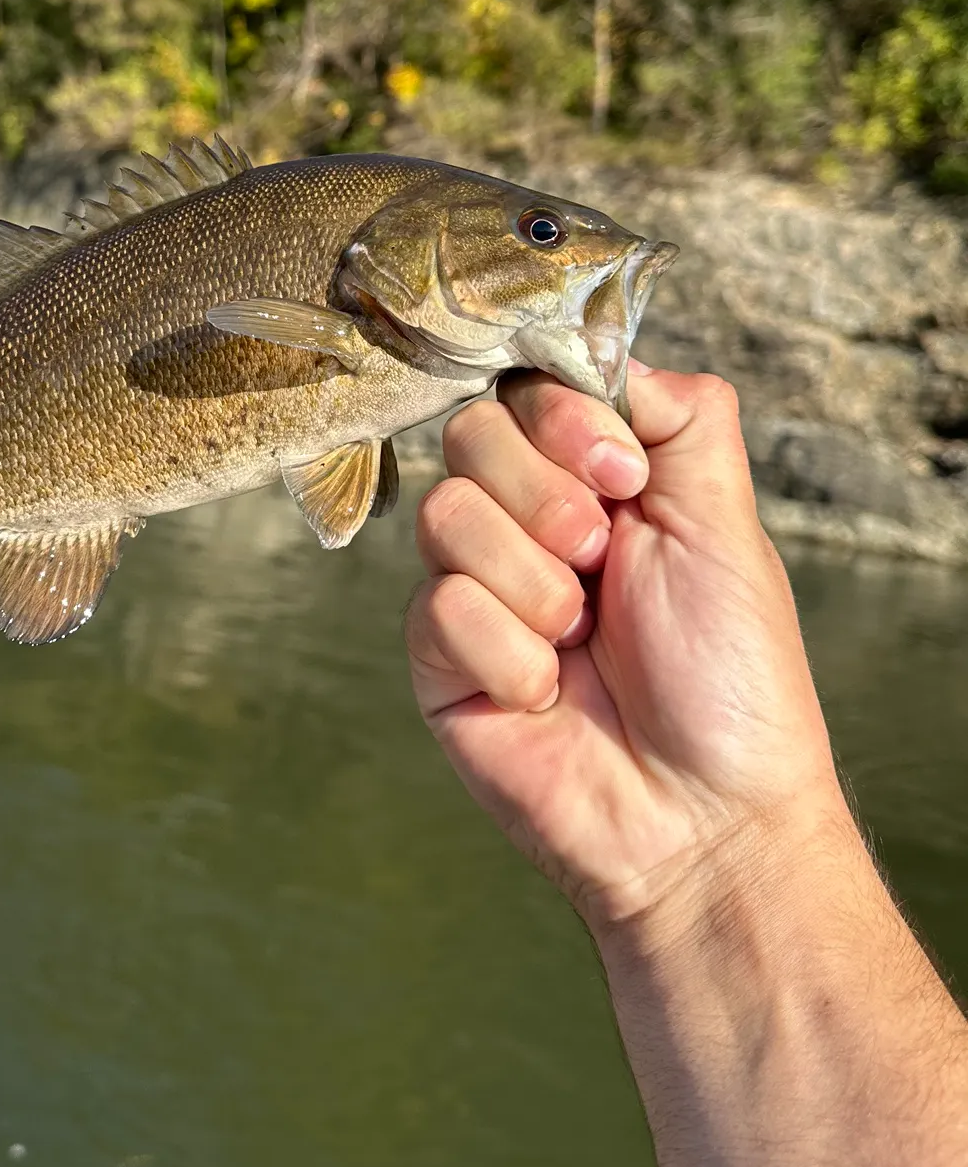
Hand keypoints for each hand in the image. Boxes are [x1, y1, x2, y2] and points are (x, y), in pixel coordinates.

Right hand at [406, 364, 844, 926]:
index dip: (563, 421)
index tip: (624, 479)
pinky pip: (437, 609)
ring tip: (578, 640)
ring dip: (532, 583)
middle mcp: (526, 524)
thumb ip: (679, 416)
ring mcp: (476, 589)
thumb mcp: (726, 523)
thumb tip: (610, 352)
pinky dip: (505, 655)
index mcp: (594, 483)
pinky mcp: (437, 657)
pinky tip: (545, 695)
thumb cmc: (728, 680)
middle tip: (602, 565)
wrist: (699, 814)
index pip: (527, 390)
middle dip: (548, 501)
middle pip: (471, 436)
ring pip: (446, 515)